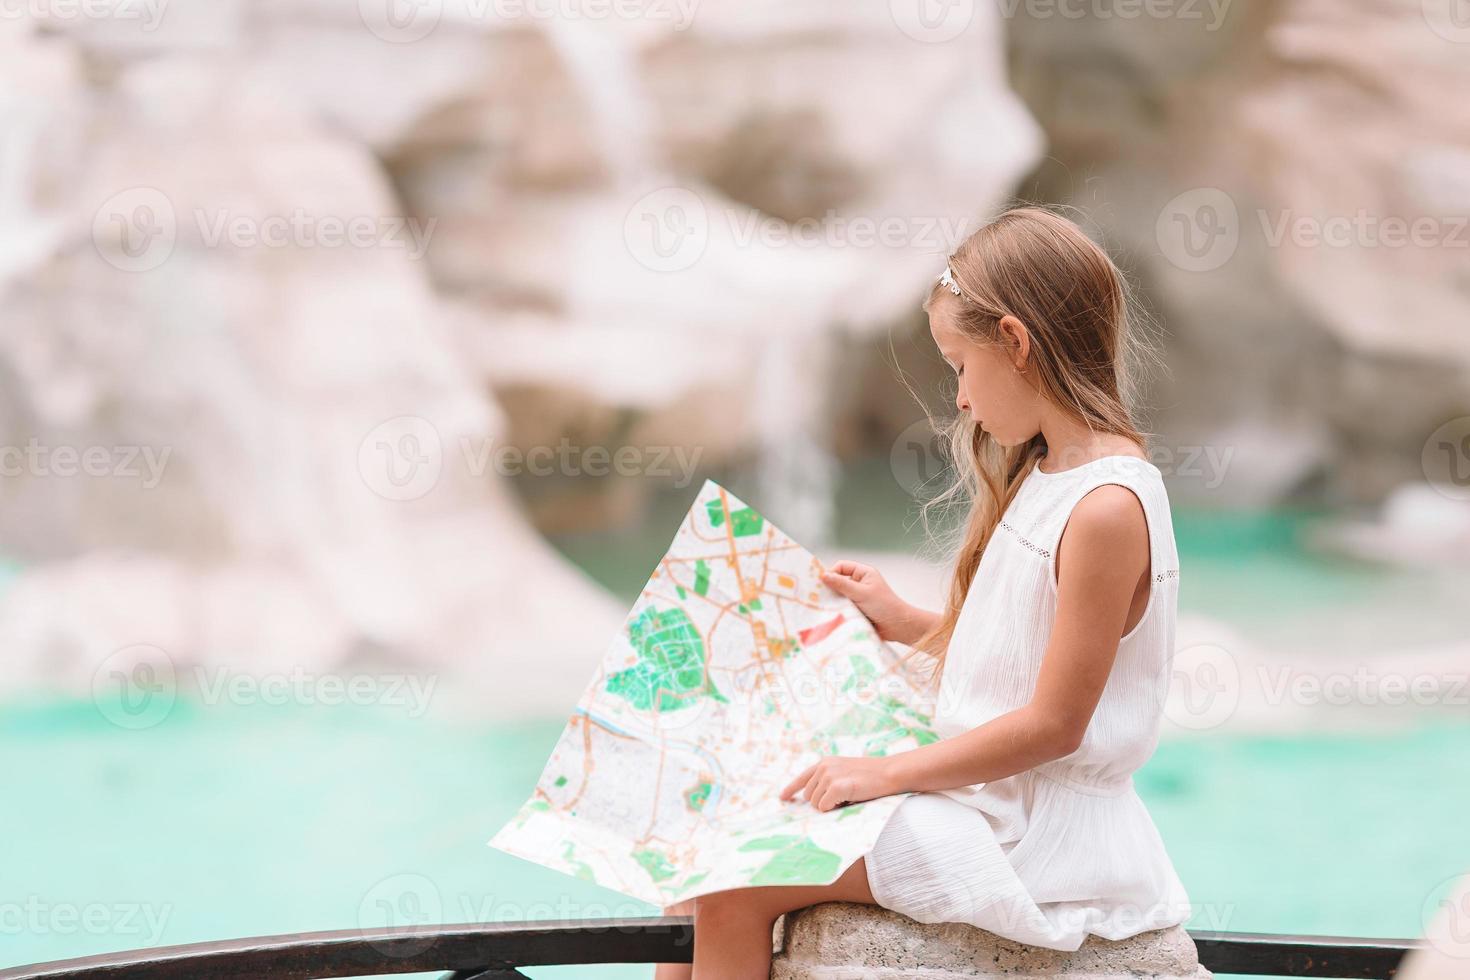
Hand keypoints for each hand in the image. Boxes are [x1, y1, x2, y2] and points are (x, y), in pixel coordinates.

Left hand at [779, 755, 898, 811]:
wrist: (889, 773)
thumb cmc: (871, 777)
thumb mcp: (846, 772)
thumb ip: (829, 780)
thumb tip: (814, 801)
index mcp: (825, 762)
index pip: (802, 777)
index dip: (791, 789)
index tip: (782, 798)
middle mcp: (823, 767)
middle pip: (808, 797)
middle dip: (822, 803)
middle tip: (843, 798)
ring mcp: (829, 775)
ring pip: (815, 804)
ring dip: (830, 806)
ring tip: (849, 796)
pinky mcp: (836, 786)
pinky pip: (825, 807)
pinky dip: (835, 808)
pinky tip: (849, 799)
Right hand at [821, 560, 934, 644]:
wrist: (898, 626)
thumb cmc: (884, 605)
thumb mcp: (861, 593)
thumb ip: (842, 584)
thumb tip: (823, 575)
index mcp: (864, 573)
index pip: (842, 566)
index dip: (832, 572)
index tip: (822, 583)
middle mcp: (860, 583)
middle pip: (838, 581)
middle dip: (831, 589)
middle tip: (819, 597)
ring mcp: (858, 597)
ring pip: (839, 596)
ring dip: (834, 602)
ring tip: (827, 608)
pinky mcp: (857, 610)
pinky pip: (843, 607)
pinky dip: (838, 610)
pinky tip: (833, 615)